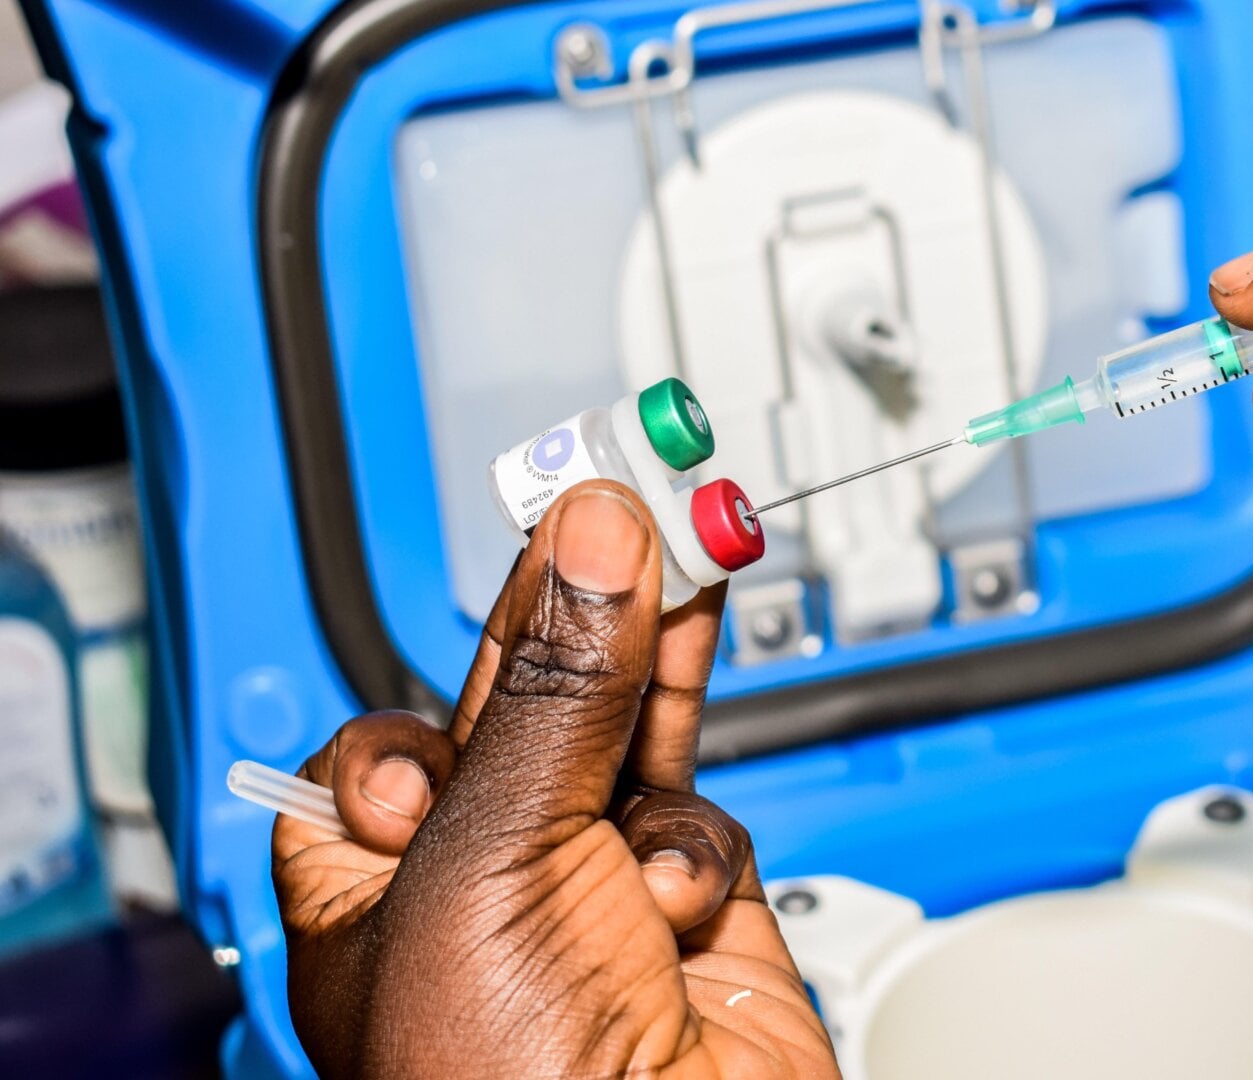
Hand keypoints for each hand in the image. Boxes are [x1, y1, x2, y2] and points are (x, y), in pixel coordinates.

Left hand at [270, 481, 836, 1078]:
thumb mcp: (494, 862)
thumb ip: (558, 696)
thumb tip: (593, 546)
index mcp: (372, 888)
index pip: (406, 724)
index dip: (461, 654)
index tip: (537, 549)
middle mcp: (477, 889)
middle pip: (531, 710)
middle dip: (581, 615)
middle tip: (632, 501)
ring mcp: (591, 899)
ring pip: (627, 745)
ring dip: (660, 664)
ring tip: (692, 554)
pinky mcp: (693, 917)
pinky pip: (701, 824)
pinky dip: (700, 845)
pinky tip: (679, 885)